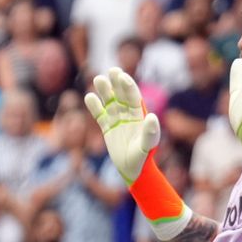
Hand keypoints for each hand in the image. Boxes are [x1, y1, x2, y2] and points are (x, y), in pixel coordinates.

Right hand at [83, 67, 160, 181]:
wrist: (132, 170)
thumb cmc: (143, 159)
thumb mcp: (147, 146)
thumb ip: (150, 132)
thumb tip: (152, 117)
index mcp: (140, 116)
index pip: (134, 98)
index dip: (128, 87)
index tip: (122, 77)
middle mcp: (129, 116)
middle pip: (122, 96)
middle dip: (117, 84)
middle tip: (112, 70)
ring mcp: (117, 121)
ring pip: (110, 103)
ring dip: (105, 91)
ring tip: (98, 79)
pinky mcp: (107, 129)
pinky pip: (100, 115)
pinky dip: (94, 107)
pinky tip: (89, 96)